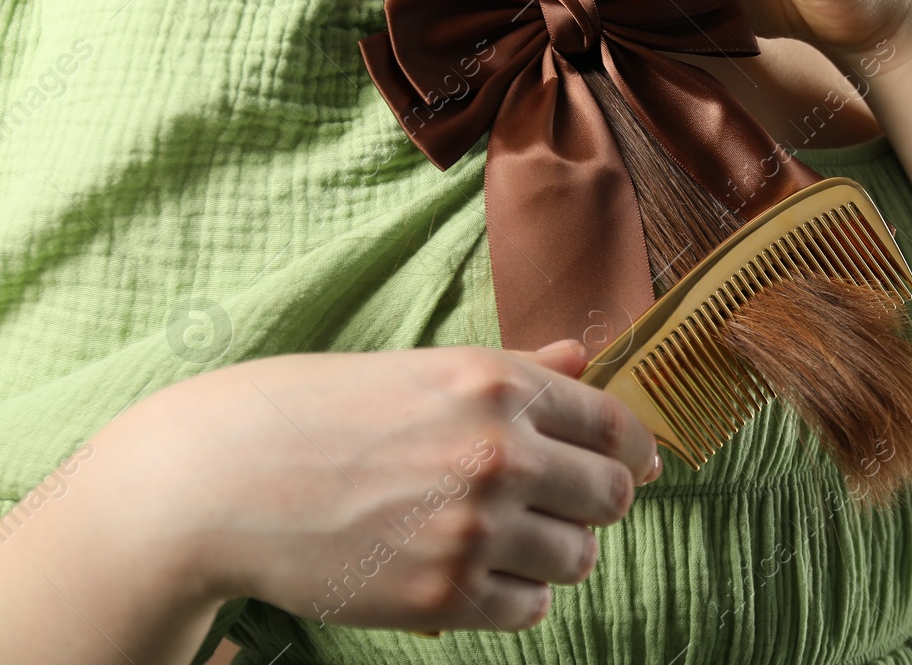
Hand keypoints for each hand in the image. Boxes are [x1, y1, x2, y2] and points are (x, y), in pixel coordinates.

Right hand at [98, 342, 660, 633]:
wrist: (222, 479)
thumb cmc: (322, 411)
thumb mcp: (425, 370)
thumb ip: (520, 369)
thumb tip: (589, 357)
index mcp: (497, 384)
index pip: (613, 424)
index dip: (632, 450)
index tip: (634, 465)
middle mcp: (499, 452)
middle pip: (610, 495)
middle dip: (595, 503)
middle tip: (562, 506)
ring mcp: (474, 528)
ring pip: (579, 558)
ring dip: (558, 553)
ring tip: (511, 540)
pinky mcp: (443, 595)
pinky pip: (529, 608)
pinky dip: (517, 597)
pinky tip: (479, 574)